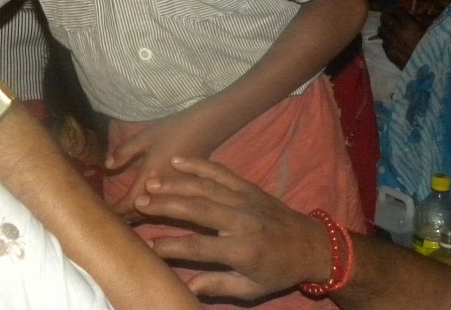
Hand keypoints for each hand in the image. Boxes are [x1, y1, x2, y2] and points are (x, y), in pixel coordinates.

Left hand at [106, 104, 224, 218]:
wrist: (206, 127)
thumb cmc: (173, 129)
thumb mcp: (144, 136)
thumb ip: (124, 152)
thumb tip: (107, 166)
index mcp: (151, 176)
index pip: (130, 203)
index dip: (116, 212)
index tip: (102, 218)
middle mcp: (165, 192)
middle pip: (142, 214)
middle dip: (126, 220)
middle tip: (110, 226)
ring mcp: (177, 195)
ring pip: (155, 215)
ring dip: (140, 219)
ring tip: (125, 224)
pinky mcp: (186, 194)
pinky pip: (167, 210)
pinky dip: (154, 214)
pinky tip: (147, 214)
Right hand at [134, 157, 328, 300]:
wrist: (311, 244)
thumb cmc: (278, 270)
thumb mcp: (252, 289)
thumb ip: (220, 286)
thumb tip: (187, 285)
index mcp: (243, 250)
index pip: (200, 247)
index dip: (172, 247)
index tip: (149, 246)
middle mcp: (242, 221)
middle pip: (198, 209)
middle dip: (167, 205)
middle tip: (139, 202)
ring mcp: (244, 199)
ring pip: (205, 187)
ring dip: (176, 183)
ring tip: (151, 182)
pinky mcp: (247, 186)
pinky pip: (220, 172)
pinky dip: (198, 164)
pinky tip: (177, 160)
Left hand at [379, 7, 428, 68]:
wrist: (431, 68)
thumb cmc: (435, 47)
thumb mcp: (433, 28)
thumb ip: (423, 18)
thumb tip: (413, 14)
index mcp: (407, 23)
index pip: (396, 10)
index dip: (400, 11)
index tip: (403, 13)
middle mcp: (395, 31)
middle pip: (384, 17)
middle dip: (390, 17)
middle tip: (396, 20)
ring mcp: (390, 43)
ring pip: (381, 30)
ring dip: (386, 28)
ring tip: (394, 31)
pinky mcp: (389, 53)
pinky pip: (384, 42)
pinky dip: (387, 40)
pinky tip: (396, 43)